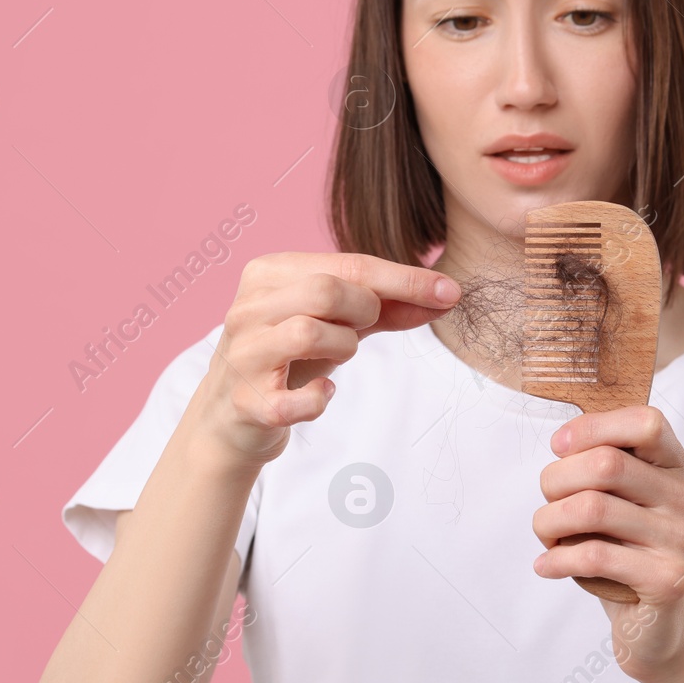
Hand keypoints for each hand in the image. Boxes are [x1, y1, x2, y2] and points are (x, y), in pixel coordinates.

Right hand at [192, 252, 460, 467]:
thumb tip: (446, 294)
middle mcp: (248, 307)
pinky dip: (319, 398)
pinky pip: (294, 401)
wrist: (233, 418)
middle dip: (364, 310)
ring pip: (308, 332)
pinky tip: (324, 392)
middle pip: (326, 290)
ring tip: (338, 356)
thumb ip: (387, 307)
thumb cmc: (291, 359)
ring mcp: (243, 354)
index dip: (404, 279)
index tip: (450, 291)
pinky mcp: (245, 403)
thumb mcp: (337, 323)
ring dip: (343, 348)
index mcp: (269, 273)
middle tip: (364, 328)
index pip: (348, 264)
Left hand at [531, 405, 683, 682]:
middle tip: (548, 504)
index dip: (594, 427)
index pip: (647, 422)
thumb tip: (564, 443)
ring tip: (546, 536)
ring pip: (592, 509)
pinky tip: (547, 565)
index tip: (560, 448)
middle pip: (606, 464)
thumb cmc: (630, 556)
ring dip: (549, 521)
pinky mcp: (666, 581)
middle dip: (556, 480)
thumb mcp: (625, 503)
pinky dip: (557, 559)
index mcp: (678, 469)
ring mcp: (681, 541)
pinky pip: (593, 556)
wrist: (662, 630)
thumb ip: (605, 466)